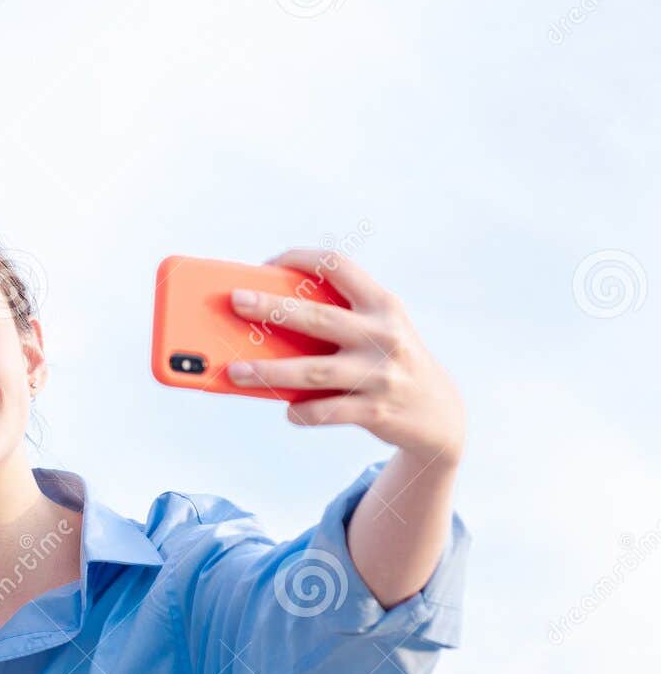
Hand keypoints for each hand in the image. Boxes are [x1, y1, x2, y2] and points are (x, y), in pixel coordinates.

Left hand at [225, 249, 465, 464]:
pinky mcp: (376, 411)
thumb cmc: (388, 362)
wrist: (439, 414)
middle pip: (318, 318)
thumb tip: (263, 325)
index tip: (268, 263)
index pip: (339, 266)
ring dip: (269, 371)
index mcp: (383, 305)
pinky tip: (287, 410)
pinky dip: (302, 412)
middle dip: (272, 308)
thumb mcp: (377, 331)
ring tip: (235, 371)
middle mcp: (384, 335)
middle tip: (235, 301)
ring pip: (314, 372)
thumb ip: (337, 321)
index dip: (301, 259)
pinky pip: (326, 411)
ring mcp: (380, 375)